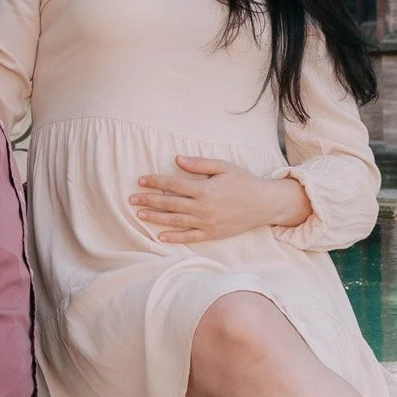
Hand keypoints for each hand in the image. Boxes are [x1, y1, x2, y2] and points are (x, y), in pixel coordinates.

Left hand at [129, 156, 311, 244]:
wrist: (264, 204)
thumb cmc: (244, 182)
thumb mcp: (223, 167)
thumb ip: (199, 164)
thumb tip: (177, 159)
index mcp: (204, 189)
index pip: (173, 184)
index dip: (155, 182)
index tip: (141, 180)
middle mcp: (203, 207)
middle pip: (169, 203)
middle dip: (149, 201)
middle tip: (132, 199)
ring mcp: (207, 222)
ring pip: (175, 221)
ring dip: (156, 218)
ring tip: (140, 215)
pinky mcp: (212, 233)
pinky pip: (189, 237)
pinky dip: (174, 237)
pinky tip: (160, 236)